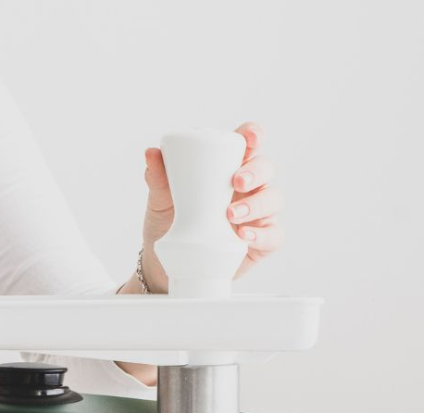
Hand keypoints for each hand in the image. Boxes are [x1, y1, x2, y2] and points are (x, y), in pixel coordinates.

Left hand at [139, 122, 284, 290]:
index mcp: (226, 168)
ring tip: (231, 214)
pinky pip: (273, 235)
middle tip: (236, 181)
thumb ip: (158, 178)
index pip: (248, 144)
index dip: (254, 135)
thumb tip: (151, 153)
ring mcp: (257, 213)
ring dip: (257, 204)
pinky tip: (244, 236)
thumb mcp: (160, 200)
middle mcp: (247, 187)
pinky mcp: (261, 241)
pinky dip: (262, 234)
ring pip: (273, 198)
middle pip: (265, 168)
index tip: (249, 138)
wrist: (165, 266)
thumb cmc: (168, 225)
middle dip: (256, 171)